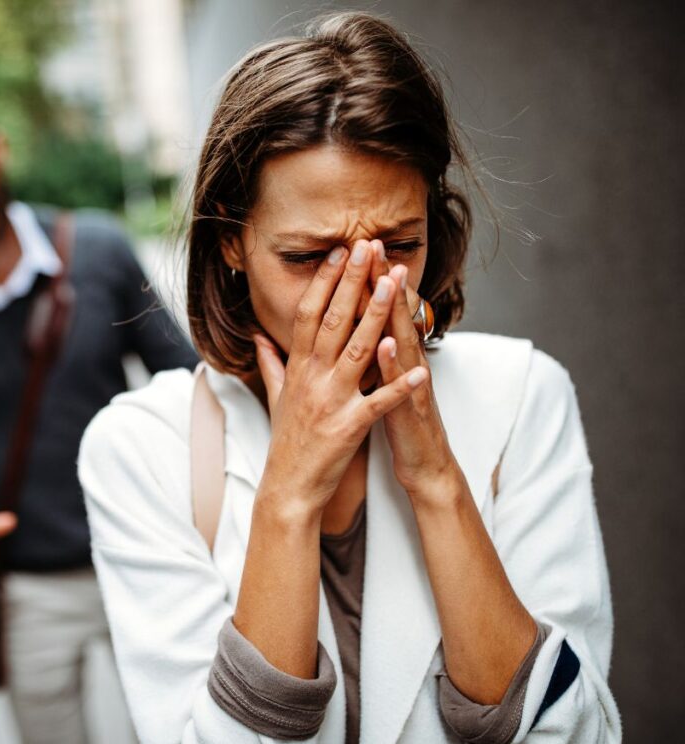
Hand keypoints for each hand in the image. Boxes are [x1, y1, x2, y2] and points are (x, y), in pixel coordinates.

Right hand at [253, 239, 429, 517]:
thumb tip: (258, 336)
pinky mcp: (349, 426)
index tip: (339, 253)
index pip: (309, 315)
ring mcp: (330, 401)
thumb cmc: (286, 443)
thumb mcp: (276, 397)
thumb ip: (271, 363)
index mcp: (298, 369)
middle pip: (332, 321)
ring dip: (377, 315)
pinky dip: (400, 386)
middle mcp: (312, 379)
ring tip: (394, 284)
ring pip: (357, 350)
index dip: (325, 282)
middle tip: (367, 248)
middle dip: (352, 283)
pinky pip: (379, 402)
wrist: (288, 487)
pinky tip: (423, 369)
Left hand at [365, 241, 458, 493]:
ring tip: (388, 280)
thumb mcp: (378, 384)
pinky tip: (387, 345)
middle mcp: (405, 363)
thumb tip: (352, 331)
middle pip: (393, 315)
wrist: (426, 464)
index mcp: (390, 356)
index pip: (375, 312)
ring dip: (397, 312)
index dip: (364, 282)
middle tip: (373, 244)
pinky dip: (395, 365)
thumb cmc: (397, 422)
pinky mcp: (412, 409)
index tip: (351, 249)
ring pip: (404, 341)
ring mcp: (412, 384)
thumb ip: (366, 355)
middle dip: (382, 281)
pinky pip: (402, 385)